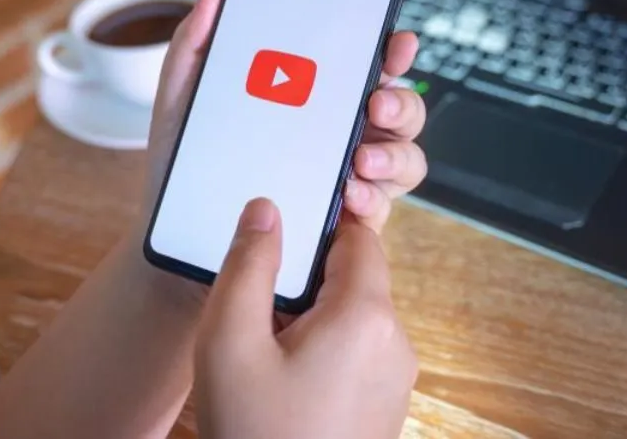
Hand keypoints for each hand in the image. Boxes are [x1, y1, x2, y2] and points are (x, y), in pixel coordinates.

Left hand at [146, 0, 427, 231]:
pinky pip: (378, 209)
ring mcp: (349, 179)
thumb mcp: (183, 98)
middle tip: (377, 104)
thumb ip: (195, 44)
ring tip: (361, 159)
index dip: (393, 53)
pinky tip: (349, 195)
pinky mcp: (344, 223)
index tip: (396, 44)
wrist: (175, 236)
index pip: (370, 67)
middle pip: (402, 111)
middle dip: (403, 103)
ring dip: (395, 155)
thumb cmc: (186, 162)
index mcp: (316, 96)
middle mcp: (343, 134)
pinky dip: (371, 199)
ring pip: (405, 160)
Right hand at [194, 199, 416, 438]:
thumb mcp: (229, 342)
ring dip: (316, 318)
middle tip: (260, 306)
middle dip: (310, 280)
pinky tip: (286, 382)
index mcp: (366, 316)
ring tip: (266, 351)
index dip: (320, 225)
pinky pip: (361, 355)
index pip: (358, 236)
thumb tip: (265, 210)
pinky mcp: (388, 408)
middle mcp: (396, 343)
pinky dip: (327, 351)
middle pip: (359, 276)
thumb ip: (248, 266)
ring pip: (358, 317)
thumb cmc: (254, 434)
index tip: (283, 234)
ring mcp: (397, 380)